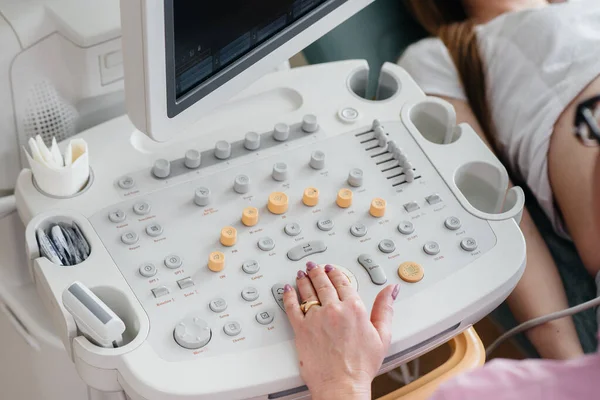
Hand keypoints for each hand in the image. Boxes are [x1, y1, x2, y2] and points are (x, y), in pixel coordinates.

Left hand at [283, 261, 399, 399]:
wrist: (342, 385)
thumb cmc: (361, 366)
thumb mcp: (382, 335)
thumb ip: (385, 308)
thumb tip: (391, 291)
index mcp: (353, 308)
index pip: (342, 282)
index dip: (335, 273)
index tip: (332, 269)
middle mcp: (333, 309)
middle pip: (323, 283)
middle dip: (317, 272)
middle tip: (313, 266)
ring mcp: (315, 318)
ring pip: (307, 291)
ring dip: (303, 279)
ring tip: (301, 274)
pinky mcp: (301, 329)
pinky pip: (291, 307)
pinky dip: (288, 296)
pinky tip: (287, 290)